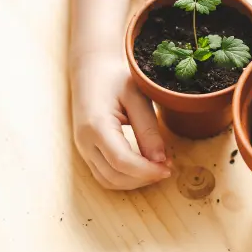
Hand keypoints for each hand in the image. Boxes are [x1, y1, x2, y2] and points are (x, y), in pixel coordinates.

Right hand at [71, 51, 171, 189]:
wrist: (91, 69)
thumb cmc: (115, 78)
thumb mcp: (136, 98)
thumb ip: (148, 130)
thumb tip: (161, 161)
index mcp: (96, 125)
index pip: (122, 161)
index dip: (147, 170)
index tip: (168, 168)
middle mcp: (84, 141)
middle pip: (114, 176)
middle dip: (142, 178)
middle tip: (167, 168)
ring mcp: (82, 148)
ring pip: (107, 180)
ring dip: (133, 182)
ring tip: (156, 169)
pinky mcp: (86, 150)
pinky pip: (103, 174)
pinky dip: (123, 178)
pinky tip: (142, 168)